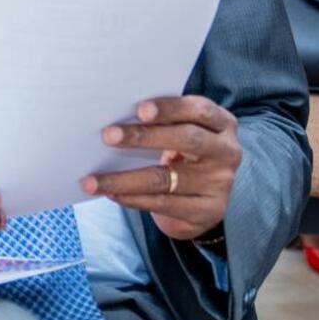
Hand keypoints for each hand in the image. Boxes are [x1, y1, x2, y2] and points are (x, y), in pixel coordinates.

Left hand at [81, 97, 242, 240]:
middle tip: (107, 136)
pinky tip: (111, 194)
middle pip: (186, 140)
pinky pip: (163, 203)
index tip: (139, 109)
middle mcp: (226, 152)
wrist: (202, 196)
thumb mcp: (181, 131)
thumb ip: (161, 121)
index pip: (200, 110)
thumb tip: (114, 115)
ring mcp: (219, 184)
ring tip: (92, 180)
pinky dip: (132, 198)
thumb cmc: (181, 150)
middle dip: (143, 137)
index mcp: (221, 124)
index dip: (170, 108)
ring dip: (123, 179)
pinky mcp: (208, 211)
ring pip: (165, 178)